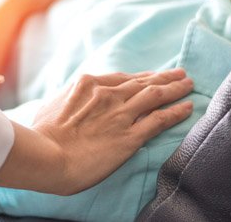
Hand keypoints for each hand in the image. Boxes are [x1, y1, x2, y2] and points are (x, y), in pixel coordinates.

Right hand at [0, 69, 192, 195]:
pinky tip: (187, 107)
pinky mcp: (130, 137)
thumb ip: (67, 99)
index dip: (141, 76)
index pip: (123, 78)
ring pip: (156, 95)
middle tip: (181, 74)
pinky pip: (160, 120)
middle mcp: (108, 95)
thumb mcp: (51, 106)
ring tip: (189, 84)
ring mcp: (120, 114)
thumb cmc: (42, 135)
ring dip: (175, 89)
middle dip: (164, 77)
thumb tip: (69, 100)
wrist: (46, 156)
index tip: (152, 75)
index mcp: (88, 84)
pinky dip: (176, 112)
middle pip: (143, 82)